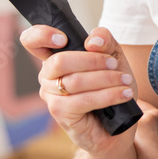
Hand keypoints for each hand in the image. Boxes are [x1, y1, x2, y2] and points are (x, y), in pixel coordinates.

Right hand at [19, 25, 136, 156]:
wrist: (119, 124)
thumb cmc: (112, 87)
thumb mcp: (114, 57)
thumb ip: (105, 41)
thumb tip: (92, 41)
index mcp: (56, 58)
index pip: (33, 41)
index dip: (41, 34)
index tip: (63, 38)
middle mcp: (48, 76)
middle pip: (59, 60)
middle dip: (92, 60)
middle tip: (114, 64)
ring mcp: (51, 97)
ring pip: (75, 81)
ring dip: (106, 79)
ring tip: (124, 81)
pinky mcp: (61, 114)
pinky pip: (83, 100)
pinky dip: (108, 95)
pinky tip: (123, 94)